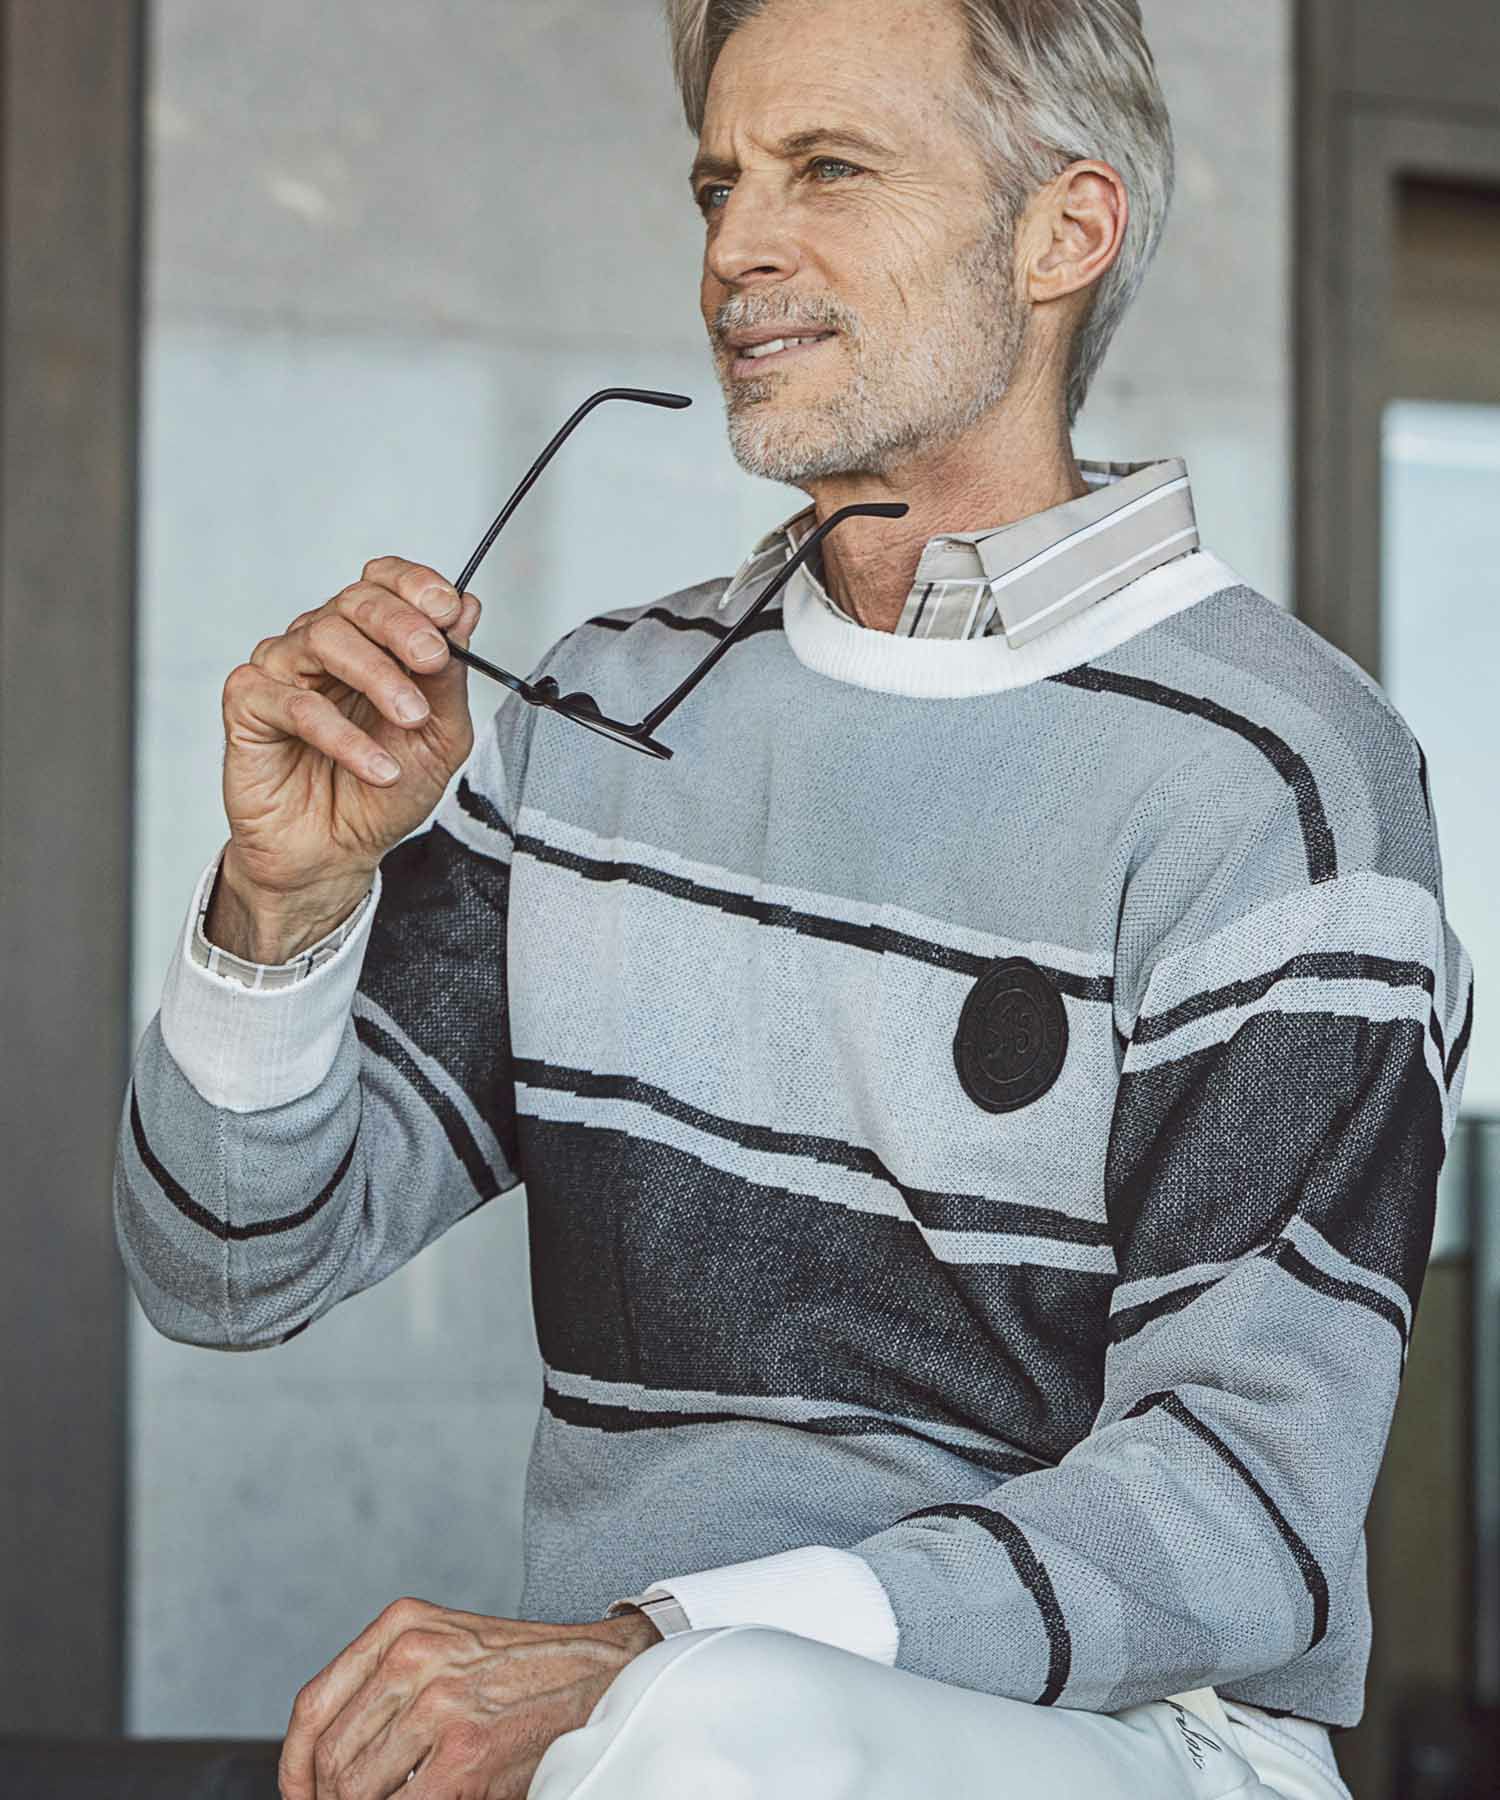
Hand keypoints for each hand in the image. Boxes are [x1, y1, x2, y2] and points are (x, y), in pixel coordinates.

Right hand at [213, 558, 482, 960]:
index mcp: (369, 641)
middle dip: (402, 625)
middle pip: (355, 601)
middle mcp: (322, 645)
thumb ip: (450, 677)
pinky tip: (377, 766)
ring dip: (377, 676)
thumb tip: (466, 610)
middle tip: (432, 659)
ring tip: (410, 718)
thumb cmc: (381, 793)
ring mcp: (282, 670)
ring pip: (323, 638)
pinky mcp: (249, 705)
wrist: (337, 854)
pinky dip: (342, 735)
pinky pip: (293, 703)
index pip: (384, 582)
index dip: (416, 586)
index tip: (449, 610)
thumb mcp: (440, 737)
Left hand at [277, 1596, 661, 1799]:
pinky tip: (436, 1798)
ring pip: (354, 1792)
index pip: (312, 1707)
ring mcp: (438, 1706)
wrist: (601, 1674)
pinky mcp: (463, 1757)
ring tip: (406, 1796)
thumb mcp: (448, 1648)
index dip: (295, 1766)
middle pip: (330, 1758)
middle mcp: (412, 1656)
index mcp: (402, 1625)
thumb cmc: (523, 1670)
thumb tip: (323, 1764)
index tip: (301, 1794)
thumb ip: (389, 1685)